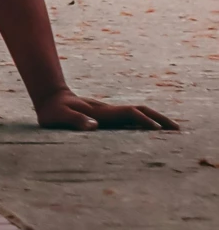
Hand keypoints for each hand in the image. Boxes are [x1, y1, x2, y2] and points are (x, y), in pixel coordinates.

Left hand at [34, 88, 177, 131]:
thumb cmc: (53, 111)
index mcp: (102, 113)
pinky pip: (132, 119)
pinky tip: (152, 133)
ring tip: (173, 132)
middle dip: (159, 119)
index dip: (143, 121)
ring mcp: (111, 113)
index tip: (158, 130)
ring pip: (138, 113)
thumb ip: (75, 121)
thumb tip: (94, 126)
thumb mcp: (59, 117)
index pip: (129, 114)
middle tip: (178, 131)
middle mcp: (110, 111)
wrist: (51, 97)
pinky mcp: (109, 117)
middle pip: (141, 111)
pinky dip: (146, 123)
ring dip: (156, 120)